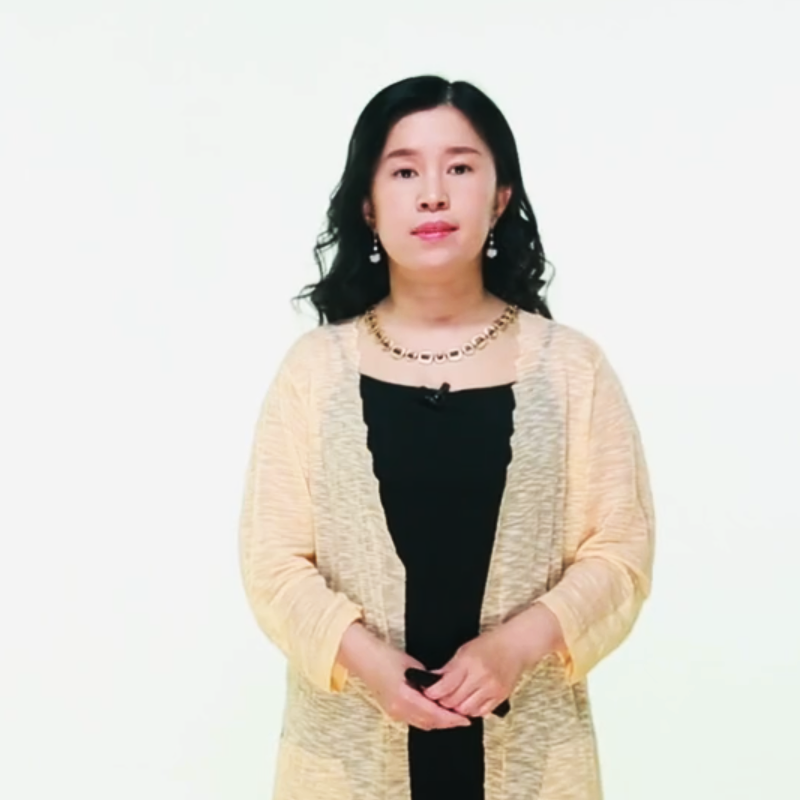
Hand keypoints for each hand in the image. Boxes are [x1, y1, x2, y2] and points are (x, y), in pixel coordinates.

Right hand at [337, 623, 471, 730]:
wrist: (363, 657)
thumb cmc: (385, 656)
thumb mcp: (412, 665)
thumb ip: (428, 680)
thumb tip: (443, 688)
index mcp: (405, 698)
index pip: (435, 714)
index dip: (452, 719)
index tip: (466, 719)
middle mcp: (399, 710)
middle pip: (430, 723)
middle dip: (447, 722)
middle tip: (463, 717)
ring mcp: (394, 712)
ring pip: (422, 724)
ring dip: (437, 721)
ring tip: (452, 714)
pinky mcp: (391, 710)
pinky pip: (413, 720)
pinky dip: (426, 718)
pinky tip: (434, 710)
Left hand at [422, 625, 527, 718]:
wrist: (515, 646)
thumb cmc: (490, 644)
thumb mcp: (464, 650)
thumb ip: (449, 667)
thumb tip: (433, 679)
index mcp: (468, 662)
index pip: (445, 685)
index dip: (432, 692)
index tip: (428, 693)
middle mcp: (480, 677)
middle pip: (453, 700)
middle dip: (442, 701)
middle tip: (438, 698)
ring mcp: (491, 689)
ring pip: (466, 710)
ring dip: (456, 708)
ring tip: (453, 701)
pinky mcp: (500, 697)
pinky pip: (480, 713)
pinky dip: (471, 711)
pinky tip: (468, 703)